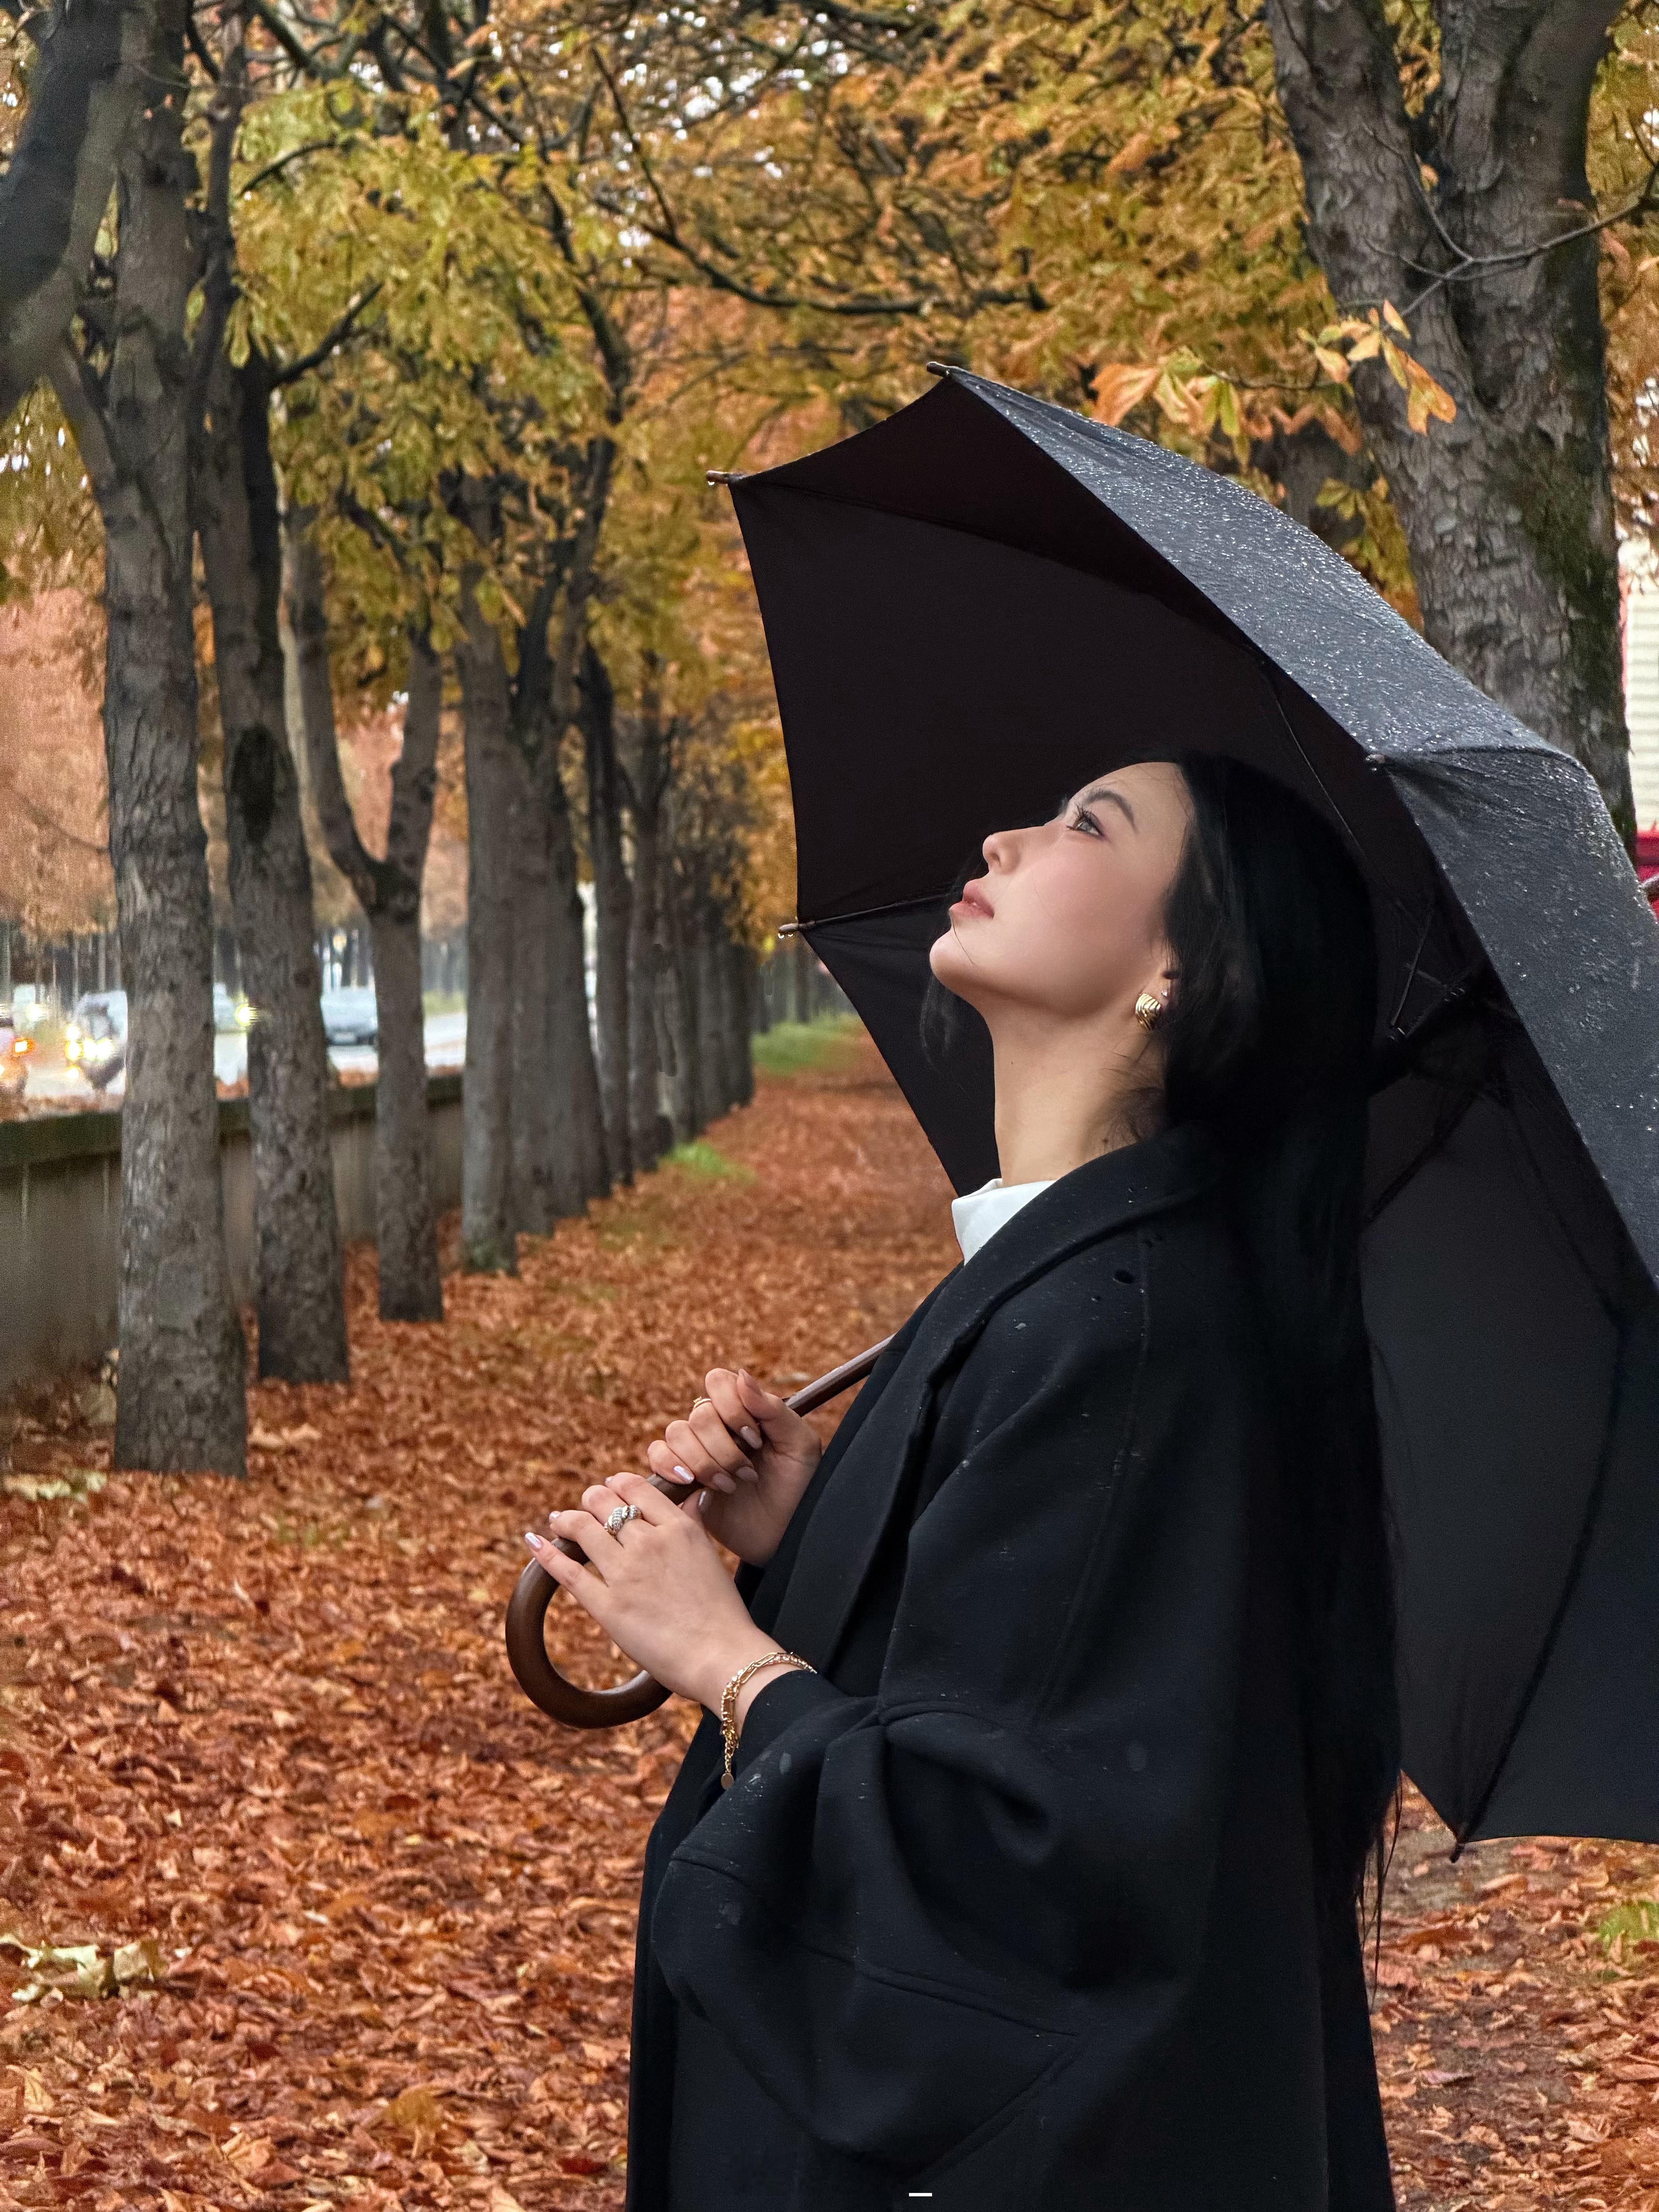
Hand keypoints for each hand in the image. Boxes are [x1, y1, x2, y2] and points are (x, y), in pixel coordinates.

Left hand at [524, 1472, 778, 1709]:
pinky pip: (568, 1572)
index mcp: (678, 1528)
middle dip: (590, 1501)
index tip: (610, 1490)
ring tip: (558, 1522)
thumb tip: (690, 1497)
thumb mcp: (710, 1555)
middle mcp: (649, 1542)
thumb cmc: (721, 1612)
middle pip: (604, 1503)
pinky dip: (548, 1554)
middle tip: (584, 1509)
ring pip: (583, 1529)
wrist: (722, 1657)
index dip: (616, 1485)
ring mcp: (626, 1574)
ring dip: (565, 1521)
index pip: (635, 1487)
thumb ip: (694, 1523)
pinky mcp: (608, 1607)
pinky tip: (535, 1542)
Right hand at [645, 1367, 822, 1566]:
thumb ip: (774, 1410)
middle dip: (724, 1447)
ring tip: (728, 1486)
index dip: (732, 1407)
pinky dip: (671, 1466)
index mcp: (745, 1411)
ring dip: (703, 1461)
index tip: (755, 1438)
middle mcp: (716, 1426)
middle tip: (747, 1473)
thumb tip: (742, 1376)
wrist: (783, 1535)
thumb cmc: (798, 1487)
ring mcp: (695, 1450)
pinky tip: (694, 1483)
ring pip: (676, 1433)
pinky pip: (657, 1455)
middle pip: (700, 1414)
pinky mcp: (679, 1476)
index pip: (719, 1382)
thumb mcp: (800, 1446)